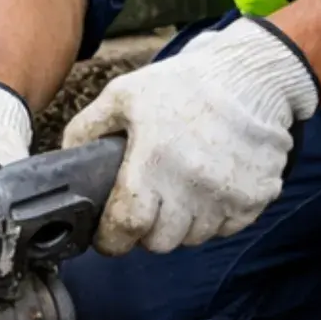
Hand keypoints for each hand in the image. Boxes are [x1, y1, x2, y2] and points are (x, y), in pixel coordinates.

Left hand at [62, 18, 320, 255]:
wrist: (251, 77)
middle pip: (159, 242)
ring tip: (181, 190)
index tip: (109, 234)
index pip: (126, 228)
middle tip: (148, 205)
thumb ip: (87, 129)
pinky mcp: (255, 199)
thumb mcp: (124, 95)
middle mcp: (192, 186)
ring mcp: (227, 196)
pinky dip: (214, 217)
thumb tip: (66, 163)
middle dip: (147, 230)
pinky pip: (225, 229)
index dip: (111, 238)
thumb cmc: (183, 85)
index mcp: (154, 163)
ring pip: (193, 238)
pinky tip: (210, 187)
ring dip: (182, 224)